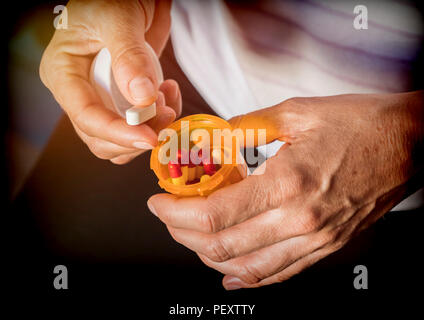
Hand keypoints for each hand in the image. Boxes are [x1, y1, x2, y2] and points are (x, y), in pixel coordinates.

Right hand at [40, 0, 180, 163]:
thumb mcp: (118, 18)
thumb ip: (129, 56)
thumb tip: (141, 98)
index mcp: (64, 73)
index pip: (85, 116)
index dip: (117, 133)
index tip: (148, 137)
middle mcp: (80, 92)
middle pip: (101, 137)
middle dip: (136, 134)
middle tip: (165, 113)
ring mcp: (103, 98)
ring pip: (121, 139)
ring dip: (150, 128)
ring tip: (166, 97)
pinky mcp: (124, 100)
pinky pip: (140, 125)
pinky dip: (159, 118)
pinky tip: (169, 92)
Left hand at [147, 91, 423, 288]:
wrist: (409, 142)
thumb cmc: (358, 124)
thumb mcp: (294, 114)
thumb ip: (244, 129)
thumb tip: (210, 140)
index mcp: (288, 183)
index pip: (215, 214)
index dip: (176, 212)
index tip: (159, 202)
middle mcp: (301, 220)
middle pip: (223, 245)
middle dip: (183, 233)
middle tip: (168, 216)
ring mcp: (315, 239)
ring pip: (247, 267)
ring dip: (209, 255)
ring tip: (191, 236)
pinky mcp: (326, 246)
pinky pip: (280, 274)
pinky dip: (248, 277)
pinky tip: (231, 273)